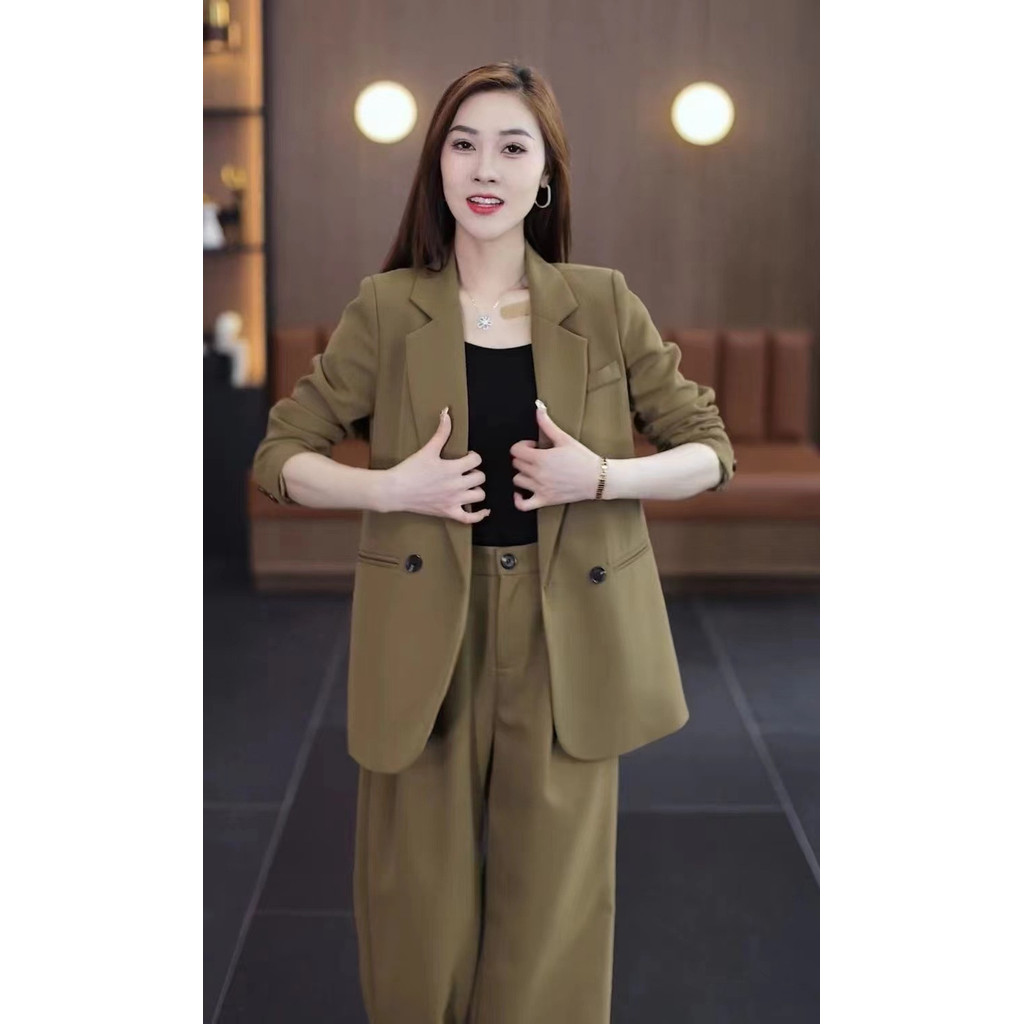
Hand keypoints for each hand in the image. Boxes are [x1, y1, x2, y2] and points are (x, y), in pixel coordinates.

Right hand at [383, 407, 490, 522]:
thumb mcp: (428, 449)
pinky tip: (484, 510)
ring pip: (479, 495)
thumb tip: (447, 412)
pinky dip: (479, 515)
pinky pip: (470, 518)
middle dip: (475, 472)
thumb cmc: (410, 469)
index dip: (473, 457)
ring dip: (476, 489)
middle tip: (465, 471)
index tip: (467, 457)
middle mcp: (457, 485)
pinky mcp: (448, 512)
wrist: (395, 490)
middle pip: (480, 477)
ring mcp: (454, 501)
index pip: (476, 460)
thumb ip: (441, 432)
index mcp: (453, 468)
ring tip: (468, 485)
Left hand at [510, 401, 602, 511]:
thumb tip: (539, 410)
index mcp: (540, 458)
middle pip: (516, 464)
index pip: (515, 451)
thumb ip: (548, 425)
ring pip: (517, 480)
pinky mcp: (545, 500)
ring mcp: (539, 488)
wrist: (596, 478)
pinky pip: (523, 505)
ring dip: (523, 474)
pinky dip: (519, 500)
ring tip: (534, 471)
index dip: (522, 446)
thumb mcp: (564, 439)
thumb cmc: (582, 459)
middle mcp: (537, 474)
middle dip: (524, 458)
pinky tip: (522, 493)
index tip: (533, 446)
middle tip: (537, 457)